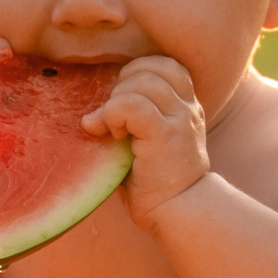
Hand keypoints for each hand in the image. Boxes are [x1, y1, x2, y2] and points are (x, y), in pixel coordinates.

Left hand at [86, 54, 210, 226]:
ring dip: (116, 102)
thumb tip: (90, 114)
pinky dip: (113, 115)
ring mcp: (179, 119)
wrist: (180, 212)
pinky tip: (113, 136)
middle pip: (150, 68)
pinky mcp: (165, 134)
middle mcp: (187, 108)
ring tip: (113, 130)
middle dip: (121, 87)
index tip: (122, 101)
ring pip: (140, 82)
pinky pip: (132, 105)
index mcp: (187, 106)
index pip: (165, 65)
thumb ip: (132, 120)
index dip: (137, 73)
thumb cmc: (157, 184)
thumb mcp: (148, 143)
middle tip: (113, 119)